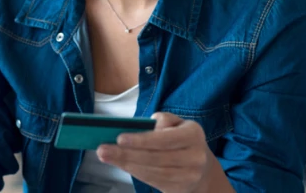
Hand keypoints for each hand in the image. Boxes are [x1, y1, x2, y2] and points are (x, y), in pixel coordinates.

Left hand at [96, 112, 226, 192]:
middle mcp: (195, 157)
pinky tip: (121, 165)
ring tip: (106, 156)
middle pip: (155, 158)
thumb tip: (142, 127)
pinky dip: (134, 172)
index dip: (141, 140)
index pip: (164, 139)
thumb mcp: (177, 123)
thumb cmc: (181, 140)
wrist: (202, 168)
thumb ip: (162, 120)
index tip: (119, 138)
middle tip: (103, 150)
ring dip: (126, 164)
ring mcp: (190, 176)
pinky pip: (153, 182)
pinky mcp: (180, 189)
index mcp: (194, 134)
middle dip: (126, 154)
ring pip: (152, 172)